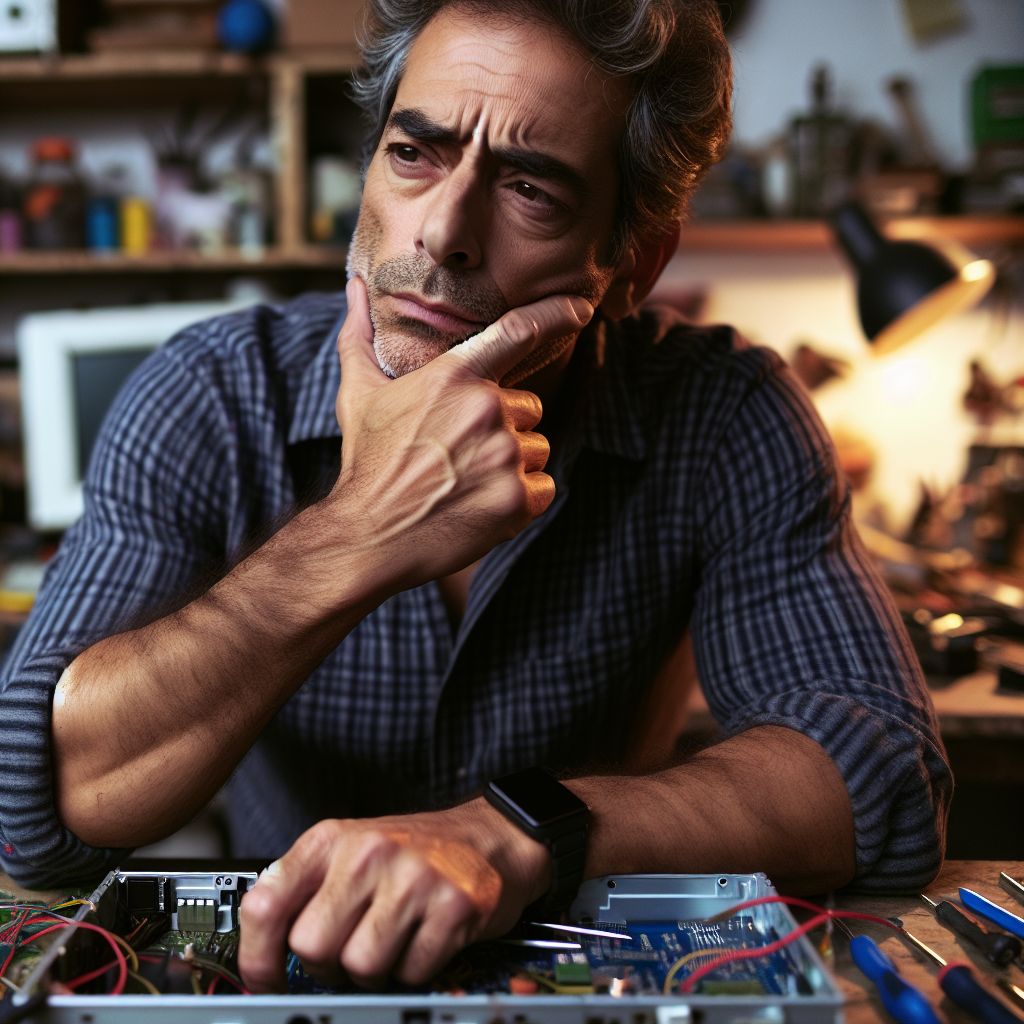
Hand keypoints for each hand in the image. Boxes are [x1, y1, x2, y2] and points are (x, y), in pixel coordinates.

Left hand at [237, 799, 549, 991]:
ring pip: (359, 967)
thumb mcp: (352, 851)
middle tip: (352, 949)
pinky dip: (415, 969)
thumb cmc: (415, 851)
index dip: (256, 957)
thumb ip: (308, 892)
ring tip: (394, 941)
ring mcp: (412, 877)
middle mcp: (367, 852)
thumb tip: (264, 958)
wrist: (491, 835)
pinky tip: (426, 938)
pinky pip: (410, 972)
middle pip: (311, 947)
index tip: (264, 980)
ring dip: (374, 972)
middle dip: (327, 965)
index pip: (266, 905)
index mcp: (331, 839)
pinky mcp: (453, 905)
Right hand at [328, 277, 592, 587]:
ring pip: (538, 449)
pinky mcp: (518, 498)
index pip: (518, 331)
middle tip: (460, 454)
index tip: (582, 306)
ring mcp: (506, 455)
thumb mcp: (358, 393)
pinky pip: (545, 487)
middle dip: (505, 429)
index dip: (556, 313)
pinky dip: (522, 500)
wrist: (368, 535)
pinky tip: (482, 505)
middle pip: (528, 408)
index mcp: (455, 376)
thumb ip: (360, 334)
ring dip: (513, 465)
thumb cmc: (365, 462)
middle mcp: (487, 409)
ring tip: (467, 481)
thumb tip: (354, 285)